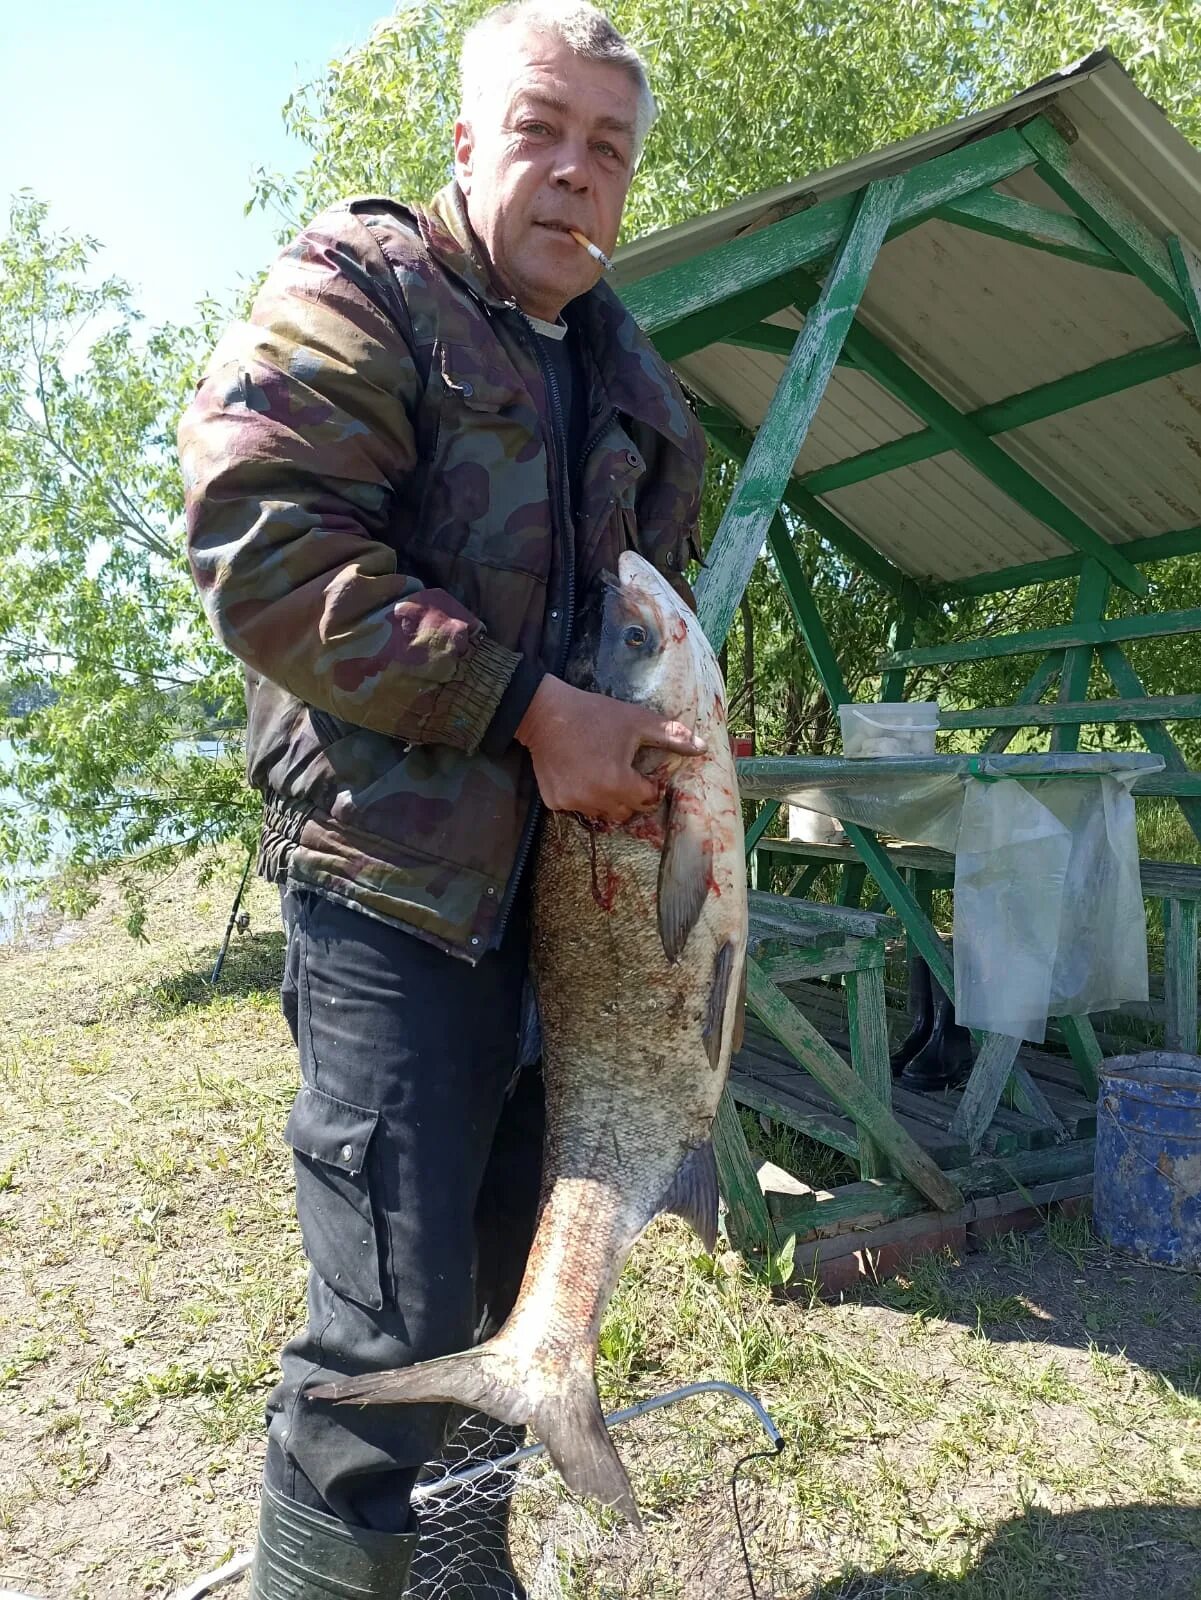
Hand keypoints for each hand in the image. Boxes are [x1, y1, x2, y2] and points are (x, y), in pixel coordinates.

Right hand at [515, 675, 704, 822]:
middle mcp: (595, 799)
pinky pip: (577, 807)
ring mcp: (572, 803)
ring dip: (606, 799)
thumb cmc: (594, 715)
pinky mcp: (554, 801)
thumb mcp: (636, 721)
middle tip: (623, 774)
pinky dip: (582, 796)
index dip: (650, 785)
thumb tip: (703, 748)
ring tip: (601, 773)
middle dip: (630, 797)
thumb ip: (671, 735)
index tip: (642, 771)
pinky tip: (579, 774)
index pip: (648, 799)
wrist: (543, 713)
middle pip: (625, 812)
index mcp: (618, 782)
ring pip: (601, 813)